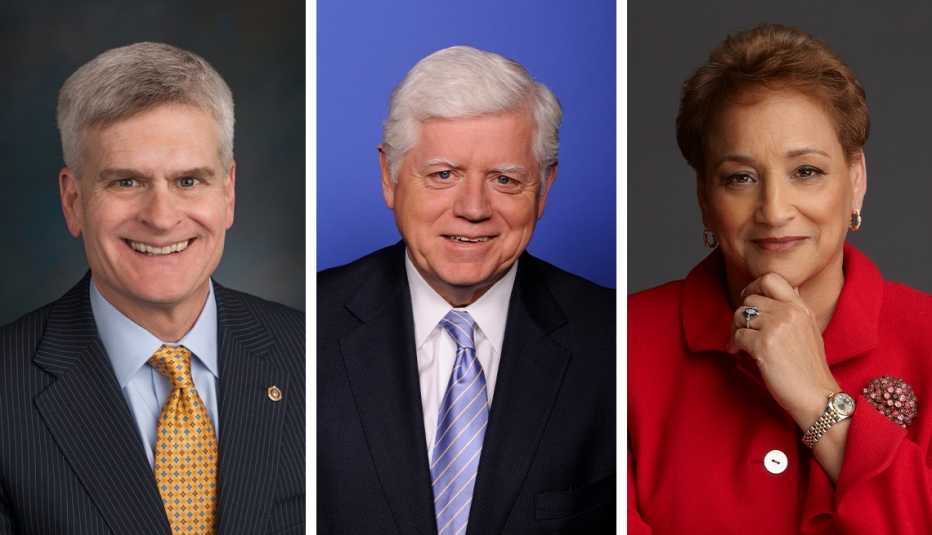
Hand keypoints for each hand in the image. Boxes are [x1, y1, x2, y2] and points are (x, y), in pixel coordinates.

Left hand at [730, 272, 839, 428]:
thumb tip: (773, 294)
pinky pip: (737, 336)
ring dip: (735, 331)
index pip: (771, 279)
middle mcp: (790, 312)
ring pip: (740, 315)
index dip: (753, 286)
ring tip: (740, 345)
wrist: (817, 396)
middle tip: (741, 331)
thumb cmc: (808, 369)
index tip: (748, 301)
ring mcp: (777, 327)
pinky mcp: (764, 344)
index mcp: (801, 308)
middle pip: (749, 298)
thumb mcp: (807, 331)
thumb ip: (792, 311)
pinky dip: (734, 346)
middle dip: (741, 315)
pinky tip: (740, 355)